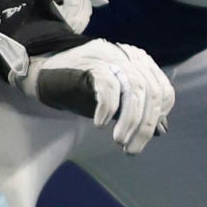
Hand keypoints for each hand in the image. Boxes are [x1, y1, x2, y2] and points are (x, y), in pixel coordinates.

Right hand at [28, 39, 174, 152]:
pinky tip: (100, 124)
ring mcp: (111, 58)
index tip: (145, 135)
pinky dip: (108, 108)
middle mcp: (128, 57)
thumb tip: (162, 130)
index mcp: (139, 63)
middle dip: (145, 125)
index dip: (159, 116)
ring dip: (130, 121)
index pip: (163, 90)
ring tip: (120, 141)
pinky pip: (108, 86)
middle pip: (150, 92)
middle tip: (131, 149)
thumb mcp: (115, 100)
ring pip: (134, 90)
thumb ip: (137, 110)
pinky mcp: (92, 63)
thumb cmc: (81, 88)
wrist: (43, 72)